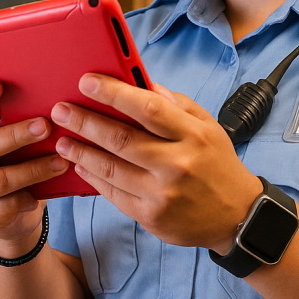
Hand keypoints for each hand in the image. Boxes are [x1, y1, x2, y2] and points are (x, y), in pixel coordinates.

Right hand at [0, 81, 68, 254]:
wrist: (5, 215)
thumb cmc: (9, 165)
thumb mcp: (7, 144)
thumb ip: (14, 124)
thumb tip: (48, 98)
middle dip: (16, 135)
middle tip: (46, 125)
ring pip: (0, 179)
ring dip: (34, 169)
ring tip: (61, 161)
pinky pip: (8, 205)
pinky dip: (30, 197)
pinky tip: (46, 192)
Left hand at [52, 74, 261, 252]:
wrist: (237, 216)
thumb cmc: (218, 166)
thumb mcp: (208, 127)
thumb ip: (176, 105)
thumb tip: (142, 84)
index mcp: (193, 135)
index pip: (148, 108)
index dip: (114, 93)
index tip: (87, 82)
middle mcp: (177, 164)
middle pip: (121, 139)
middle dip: (85, 122)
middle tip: (61, 110)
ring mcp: (163, 193)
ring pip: (111, 168)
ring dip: (81, 152)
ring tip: (62, 140)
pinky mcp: (152, 216)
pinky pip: (114, 194)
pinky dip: (93, 178)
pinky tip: (81, 166)